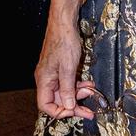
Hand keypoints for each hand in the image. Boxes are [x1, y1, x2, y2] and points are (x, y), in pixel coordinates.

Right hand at [35, 0, 94, 119]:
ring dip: (78, 94)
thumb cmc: (63, 41)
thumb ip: (67, 89)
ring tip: (90, 91)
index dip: (60, 112)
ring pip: (65, 92)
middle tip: (88, 110)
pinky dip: (78, 85)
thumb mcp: (68, 68)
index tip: (74, 111)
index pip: (46, 105)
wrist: (64, 23)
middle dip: (74, 104)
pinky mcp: (60, 68)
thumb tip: (68, 107)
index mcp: (44, 80)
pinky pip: (68, 82)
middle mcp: (46, 79)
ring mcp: (53, 73)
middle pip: (58, 100)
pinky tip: (88, 84)